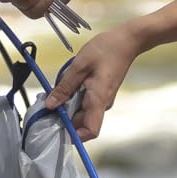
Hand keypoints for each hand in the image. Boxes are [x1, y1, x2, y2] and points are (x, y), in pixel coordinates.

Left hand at [41, 24, 141, 141]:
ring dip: (68, 108)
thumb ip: (64, 87)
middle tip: (49, 106)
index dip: (75, 136)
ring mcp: (103, 100)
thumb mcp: (79, 66)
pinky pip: (86, 104)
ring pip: (83, 113)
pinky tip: (67, 88)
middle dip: (65, 119)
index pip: (91, 131)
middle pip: (83, 123)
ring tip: (57, 94)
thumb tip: (50, 105)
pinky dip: (74, 100)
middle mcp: (102, 104)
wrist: (127, 41)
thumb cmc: (106, 50)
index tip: (58, 128)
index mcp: (98, 100)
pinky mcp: (102, 94)